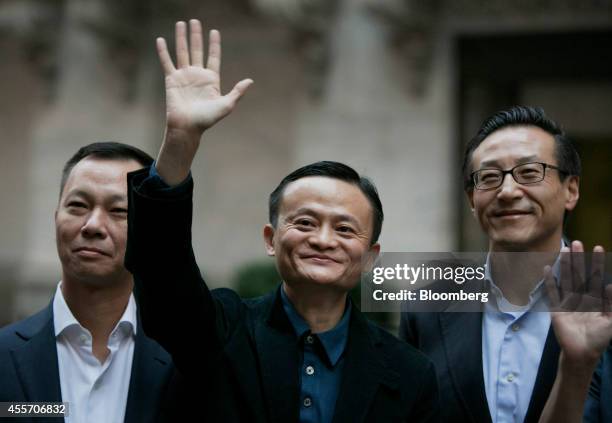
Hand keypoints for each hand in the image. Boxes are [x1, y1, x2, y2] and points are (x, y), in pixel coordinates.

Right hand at [158, 19, 252, 135]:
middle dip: (196, 36)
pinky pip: (166, 62)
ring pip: (182, 52)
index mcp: (211, 80)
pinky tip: (161, 39)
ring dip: (181, 37)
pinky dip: (163, 51)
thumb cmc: (207, 119)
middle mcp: (197, 75)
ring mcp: (184, 76)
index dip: (214, 44)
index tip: (214, 32)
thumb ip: (237, 92)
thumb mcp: (226, 105)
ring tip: (181, 23)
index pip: (213, 57)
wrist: (188, 127)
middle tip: (195, 21)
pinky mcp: (171, 80)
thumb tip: (250, 80)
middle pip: (197, 50)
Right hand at [544, 241, 611, 366]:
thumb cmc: (600, 338)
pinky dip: (549, 281)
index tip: (598, 248)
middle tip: (577, 243)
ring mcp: (568, 301)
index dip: (597, 263)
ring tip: (564, 250)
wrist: (583, 353)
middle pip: (579, 273)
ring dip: (565, 264)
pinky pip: (552, 292)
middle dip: (579, 259)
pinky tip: (546, 269)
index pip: (596, 277)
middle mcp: (581, 297)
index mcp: (596, 299)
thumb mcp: (611, 321)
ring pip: (566, 278)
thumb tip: (611, 285)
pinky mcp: (556, 308)